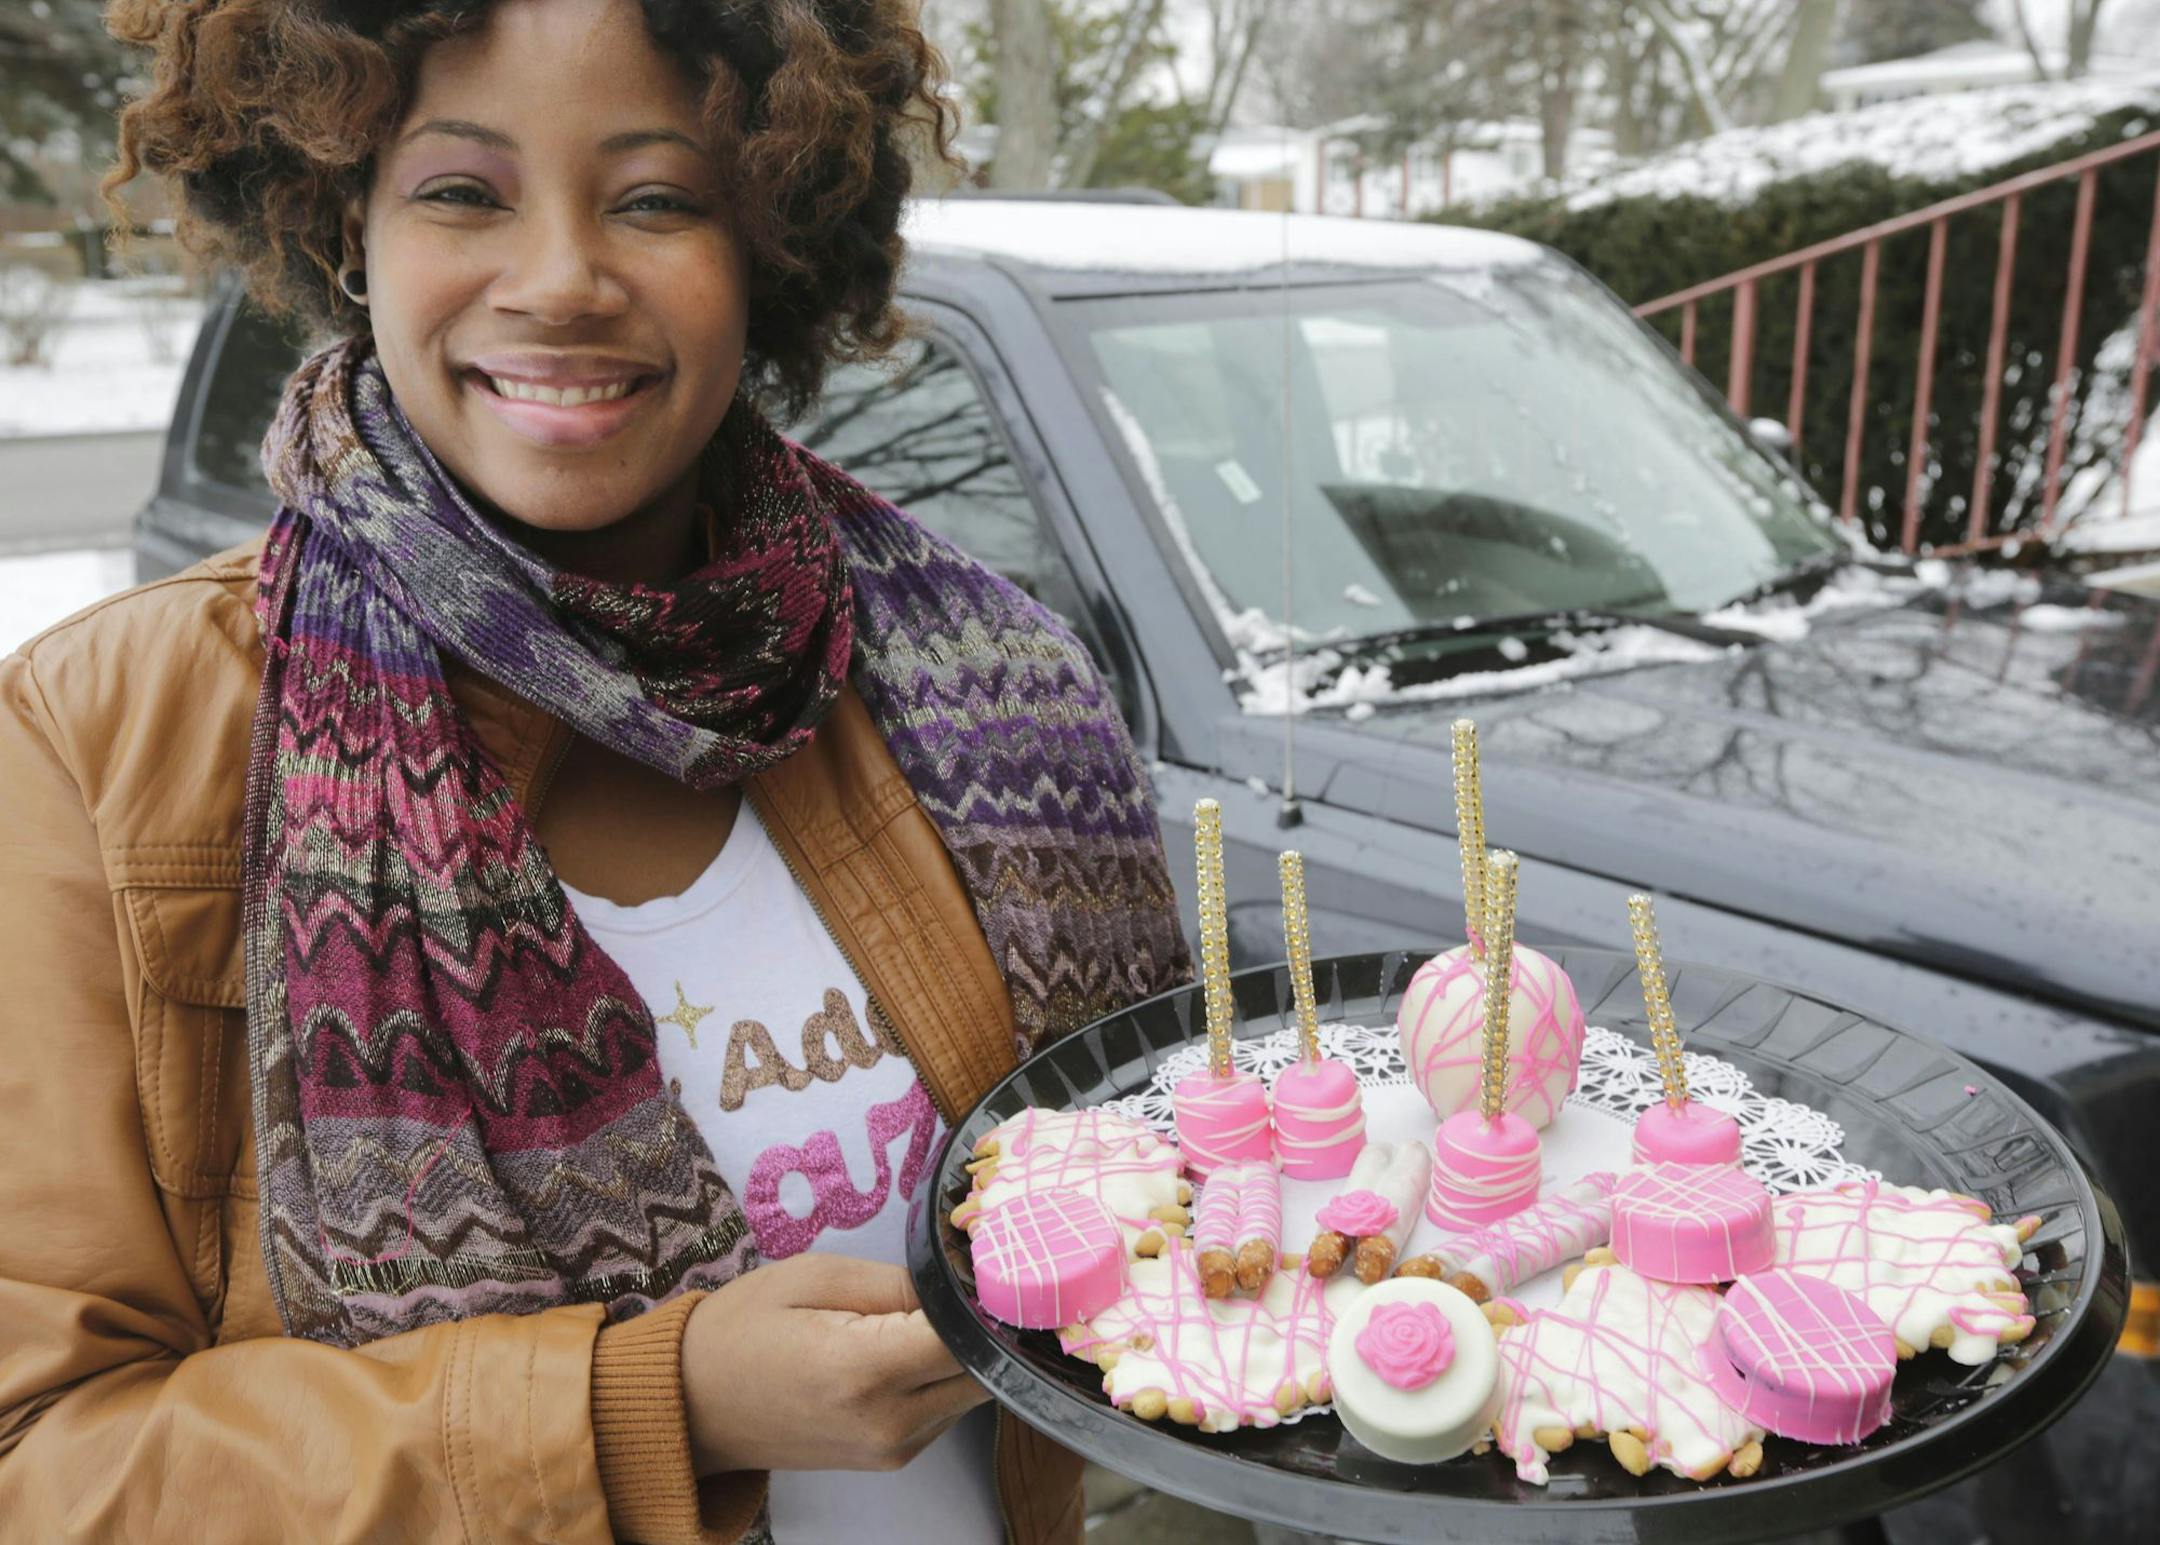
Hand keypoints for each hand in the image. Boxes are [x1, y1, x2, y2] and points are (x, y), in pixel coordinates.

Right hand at [680, 1253, 988, 1473]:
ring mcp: (894, 1450)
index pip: (968, 1337)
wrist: (692, 1406)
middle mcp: (890, 1422)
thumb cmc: (741, 1331)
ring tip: (909, 1317)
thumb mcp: (812, 1277)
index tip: (973, 1268)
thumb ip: (896, 1282)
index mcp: (865, 1372)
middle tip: (946, 1286)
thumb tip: (960, 1286)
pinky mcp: (893, 1458)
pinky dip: (938, 1377)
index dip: (980, 1298)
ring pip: (971, 1391)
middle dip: (976, 1325)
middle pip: (984, 1369)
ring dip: (957, 1353)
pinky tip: (900, 1349)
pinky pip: (946, 1410)